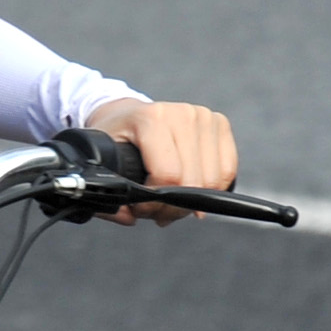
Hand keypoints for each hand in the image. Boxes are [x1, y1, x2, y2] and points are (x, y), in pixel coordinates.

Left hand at [86, 98, 236, 226]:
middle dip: (172, 207)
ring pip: (213, 180)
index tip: (140, 207)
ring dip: (193, 201)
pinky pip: (227, 171)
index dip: (155, 202)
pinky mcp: (219, 124)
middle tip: (155, 210)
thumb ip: (111, 194)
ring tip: (170, 200)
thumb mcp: (103, 161)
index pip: (168, 175)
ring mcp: (203, 117)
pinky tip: (191, 190)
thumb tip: (129, 217)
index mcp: (151, 118)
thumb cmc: (116, 138)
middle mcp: (181, 114)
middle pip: (193, 182)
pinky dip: (212, 189)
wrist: (128, 114)